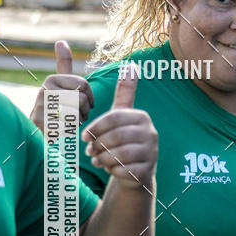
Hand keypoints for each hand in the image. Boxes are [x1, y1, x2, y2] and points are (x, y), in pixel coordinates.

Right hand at [30, 41, 94, 129]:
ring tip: (70, 121)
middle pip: (81, 100)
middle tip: (78, 115)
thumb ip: (63, 64)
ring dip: (78, 121)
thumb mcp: (59, 83)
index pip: (83, 85)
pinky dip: (71, 131)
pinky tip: (64, 129)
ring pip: (76, 114)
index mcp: (51, 80)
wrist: (37, 128)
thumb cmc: (55, 104)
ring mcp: (42, 109)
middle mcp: (44, 91)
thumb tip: (61, 41)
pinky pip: (69, 127)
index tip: (86, 103)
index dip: (89, 97)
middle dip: (84, 111)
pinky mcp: (43, 126)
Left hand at [81, 64, 157, 189]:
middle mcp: (151, 133)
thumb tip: (132, 65)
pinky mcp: (147, 171)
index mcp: (142, 117)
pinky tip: (107, 168)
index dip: (95, 127)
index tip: (84, 136)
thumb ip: (125, 91)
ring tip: (97, 159)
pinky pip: (123, 170)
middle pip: (115, 137)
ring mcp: (151, 153)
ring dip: (103, 158)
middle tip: (89, 150)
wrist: (136, 170)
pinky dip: (111, 170)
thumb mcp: (122, 115)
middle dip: (98, 145)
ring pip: (119, 155)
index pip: (113, 118)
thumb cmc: (123, 139)